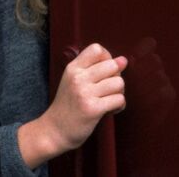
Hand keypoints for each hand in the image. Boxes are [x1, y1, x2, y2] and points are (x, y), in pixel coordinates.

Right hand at [18, 42, 126, 167]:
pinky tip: (109, 109)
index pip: (97, 49)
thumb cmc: (68, 105)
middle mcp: (77, 77)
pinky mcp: (93, 108)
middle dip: (117, 77)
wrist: (55, 129)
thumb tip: (123, 60)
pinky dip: (119, 106)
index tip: (104, 72)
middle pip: (112, 65)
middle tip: (108, 88)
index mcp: (72, 68)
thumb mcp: (73, 81)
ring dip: (119, 93)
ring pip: (119, 83)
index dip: (107, 58)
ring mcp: (84, 92)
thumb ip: (94, 69)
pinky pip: (119, 99)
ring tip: (109, 100)